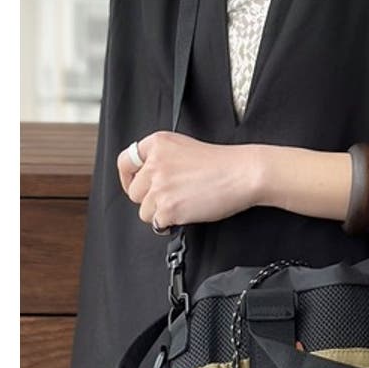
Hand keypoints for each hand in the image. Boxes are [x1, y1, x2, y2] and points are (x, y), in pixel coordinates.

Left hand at [117, 130, 265, 227]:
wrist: (242, 174)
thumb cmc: (223, 164)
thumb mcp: (185, 148)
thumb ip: (162, 159)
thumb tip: (148, 180)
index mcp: (158, 144)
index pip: (126, 162)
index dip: (128, 178)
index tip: (134, 186)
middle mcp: (155, 163)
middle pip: (134, 191)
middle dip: (149, 199)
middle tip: (169, 199)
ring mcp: (160, 186)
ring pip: (144, 211)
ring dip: (160, 213)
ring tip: (181, 206)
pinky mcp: (168, 207)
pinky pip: (157, 223)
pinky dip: (169, 224)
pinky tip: (184, 214)